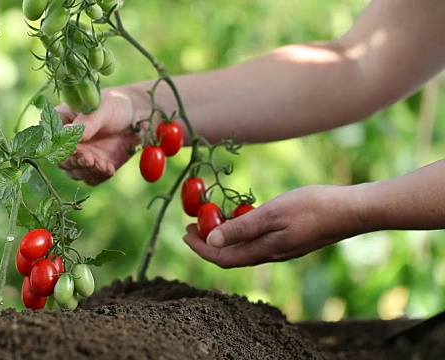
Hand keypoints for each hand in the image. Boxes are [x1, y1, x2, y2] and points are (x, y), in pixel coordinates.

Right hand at [57, 88, 143, 184]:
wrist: (138, 118)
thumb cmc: (116, 106)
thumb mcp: (102, 110)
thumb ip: (86, 123)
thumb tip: (66, 134)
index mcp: (62, 122)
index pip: (52, 138)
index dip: (59, 146)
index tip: (72, 149)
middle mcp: (67, 143)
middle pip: (61, 160)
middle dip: (75, 161)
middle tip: (89, 159)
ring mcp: (80, 157)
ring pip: (75, 172)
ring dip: (87, 170)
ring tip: (102, 164)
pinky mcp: (94, 168)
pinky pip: (91, 178)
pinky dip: (98, 176)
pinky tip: (109, 169)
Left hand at [184, 185, 364, 266]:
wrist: (353, 210)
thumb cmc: (313, 207)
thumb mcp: (272, 213)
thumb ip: (241, 228)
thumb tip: (210, 243)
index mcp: (264, 251)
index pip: (222, 258)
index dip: (200, 248)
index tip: (184, 232)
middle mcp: (271, 254)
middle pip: (230, 256)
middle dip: (207, 244)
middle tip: (191, 225)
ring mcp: (282, 249)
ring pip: (244, 249)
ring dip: (224, 237)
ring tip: (211, 219)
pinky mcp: (291, 240)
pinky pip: (257, 241)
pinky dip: (241, 232)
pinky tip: (241, 216)